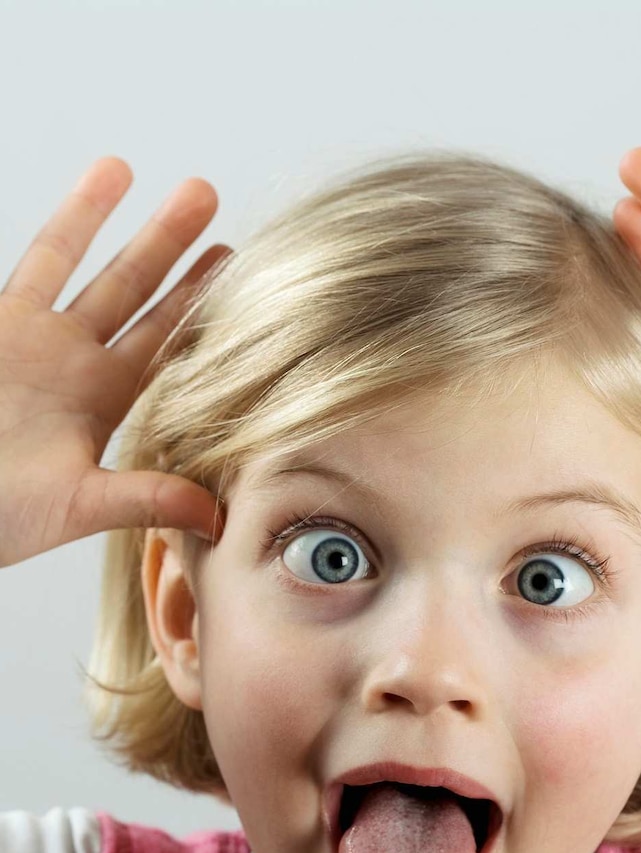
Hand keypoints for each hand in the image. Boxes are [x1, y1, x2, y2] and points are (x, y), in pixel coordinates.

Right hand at [0, 157, 230, 567]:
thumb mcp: (79, 506)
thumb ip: (145, 499)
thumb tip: (219, 518)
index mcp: (101, 398)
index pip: (163, 339)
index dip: (196, 302)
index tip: (235, 264)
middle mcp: (69, 361)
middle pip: (127, 289)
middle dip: (165, 242)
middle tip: (204, 195)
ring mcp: (24, 338)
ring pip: (70, 264)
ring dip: (96, 216)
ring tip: (127, 166)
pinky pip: (23, 268)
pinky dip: (43, 235)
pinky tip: (68, 194)